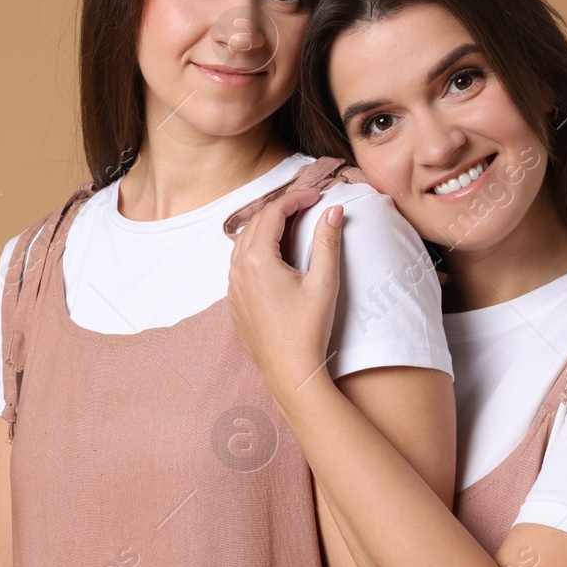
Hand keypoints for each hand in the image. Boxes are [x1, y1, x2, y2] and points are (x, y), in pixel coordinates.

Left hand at [227, 188, 345, 401]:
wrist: (289, 372)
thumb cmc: (307, 330)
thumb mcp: (324, 282)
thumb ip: (327, 242)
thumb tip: (333, 210)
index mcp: (257, 260)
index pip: (272, 213)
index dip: (296, 198)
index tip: (317, 195)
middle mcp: (238, 270)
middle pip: (256, 223)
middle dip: (281, 209)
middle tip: (309, 205)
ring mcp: (233, 286)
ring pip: (244, 242)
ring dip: (267, 227)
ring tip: (294, 224)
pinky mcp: (236, 300)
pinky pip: (240, 263)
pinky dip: (257, 249)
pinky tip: (277, 254)